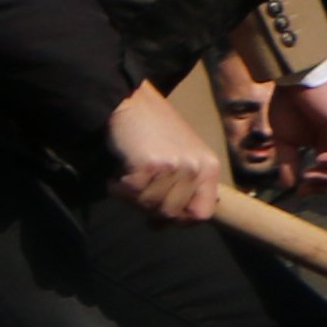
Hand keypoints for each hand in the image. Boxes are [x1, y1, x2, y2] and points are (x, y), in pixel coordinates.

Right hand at [104, 84, 227, 223]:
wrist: (131, 102)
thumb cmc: (153, 129)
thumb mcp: (182, 155)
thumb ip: (184, 186)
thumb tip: (167, 224)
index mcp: (208, 167)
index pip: (202, 214)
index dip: (179, 220)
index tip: (161, 215)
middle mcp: (195, 167)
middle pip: (170, 213)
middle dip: (148, 205)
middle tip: (138, 186)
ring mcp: (174, 166)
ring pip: (149, 206)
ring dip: (131, 195)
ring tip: (129, 173)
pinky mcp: (149, 165)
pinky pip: (130, 194)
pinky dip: (117, 186)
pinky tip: (119, 169)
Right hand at [266, 73, 326, 190]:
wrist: (294, 81)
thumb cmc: (288, 105)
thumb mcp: (284, 141)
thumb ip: (288, 162)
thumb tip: (288, 185)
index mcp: (326, 144)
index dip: (318, 186)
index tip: (300, 192)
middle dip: (325, 184)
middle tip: (306, 188)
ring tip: (310, 175)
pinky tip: (319, 161)